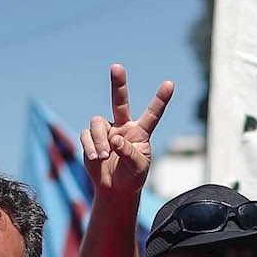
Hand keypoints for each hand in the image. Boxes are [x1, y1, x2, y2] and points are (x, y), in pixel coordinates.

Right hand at [81, 64, 171, 199]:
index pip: (152, 114)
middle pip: (119, 101)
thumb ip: (129, 153)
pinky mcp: (90, 138)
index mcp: (140, 132)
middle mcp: (123, 126)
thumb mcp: (137, 168)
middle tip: (116, 66)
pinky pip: (86, 135)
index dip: (160, 99)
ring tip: (103, 156)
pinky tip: (96, 158)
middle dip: (118, 84)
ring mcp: (106, 130)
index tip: (170, 84)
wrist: (115, 189)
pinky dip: (90, 146)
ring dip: (99, 140)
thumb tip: (115, 139)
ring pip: (97, 123)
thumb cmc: (132, 177)